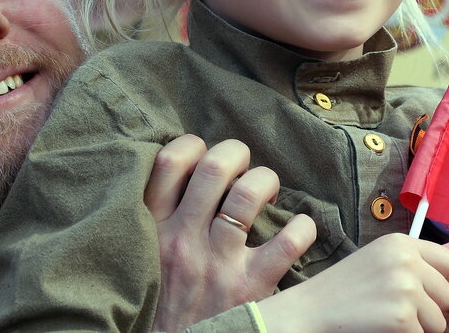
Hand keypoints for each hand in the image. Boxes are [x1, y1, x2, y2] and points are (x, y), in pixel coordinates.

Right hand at [146, 136, 315, 332]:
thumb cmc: (164, 303)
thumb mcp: (146, 257)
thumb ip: (162, 220)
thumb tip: (189, 176)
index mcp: (154, 230)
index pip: (168, 162)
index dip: (192, 146)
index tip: (204, 156)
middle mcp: (183, 240)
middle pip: (214, 167)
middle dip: (237, 154)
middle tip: (245, 169)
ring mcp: (217, 263)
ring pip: (248, 195)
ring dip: (266, 181)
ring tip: (268, 193)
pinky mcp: (249, 288)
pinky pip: (287, 242)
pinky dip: (302, 228)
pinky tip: (300, 228)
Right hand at [258, 233, 448, 332]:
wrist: (309, 312)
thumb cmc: (343, 289)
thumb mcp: (381, 261)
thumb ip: (421, 258)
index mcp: (401, 243)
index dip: (438, 283)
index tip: (417, 291)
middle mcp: (406, 261)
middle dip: (428, 310)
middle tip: (393, 308)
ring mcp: (405, 290)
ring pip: (439, 322)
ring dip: (418, 328)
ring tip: (385, 318)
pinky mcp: (402, 319)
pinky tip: (380, 328)